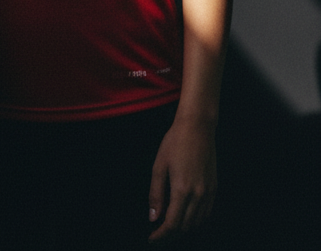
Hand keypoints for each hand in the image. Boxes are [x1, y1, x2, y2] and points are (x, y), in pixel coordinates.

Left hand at [148, 117, 216, 240]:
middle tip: (158, 234)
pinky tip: (186, 218)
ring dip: (183, 230)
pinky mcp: (214, 188)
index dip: (161, 235)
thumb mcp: (159, 166)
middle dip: (171, 235)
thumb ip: (155, 194)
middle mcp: (198, 195)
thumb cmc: (175, 143)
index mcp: (182, 190)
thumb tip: (153, 217)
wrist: (197, 128)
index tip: (152, 238)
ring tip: (169, 228)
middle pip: (185, 227)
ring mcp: (209, 193)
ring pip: (197, 223)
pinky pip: (206, 214)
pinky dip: (196, 221)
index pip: (172, 224)